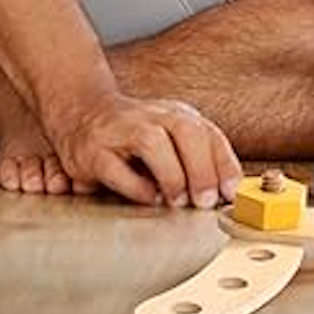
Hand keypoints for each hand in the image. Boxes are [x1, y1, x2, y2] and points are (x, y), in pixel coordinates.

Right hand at [49, 92, 242, 207]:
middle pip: (187, 132)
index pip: (209, 134)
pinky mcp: (93, 151)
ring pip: (153, 143)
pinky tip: (148, 199)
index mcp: (177, 115)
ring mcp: (121, 130)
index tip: (231, 191)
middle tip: (206, 200)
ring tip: (179, 201)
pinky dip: (135, 187)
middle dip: (202, 169)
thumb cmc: (132, 134)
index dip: (224, 164)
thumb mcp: (169, 139)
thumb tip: (222, 192)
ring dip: (171, 175)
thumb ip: (195, 160)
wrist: (82, 112)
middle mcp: (153, 116)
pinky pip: (116, 167)